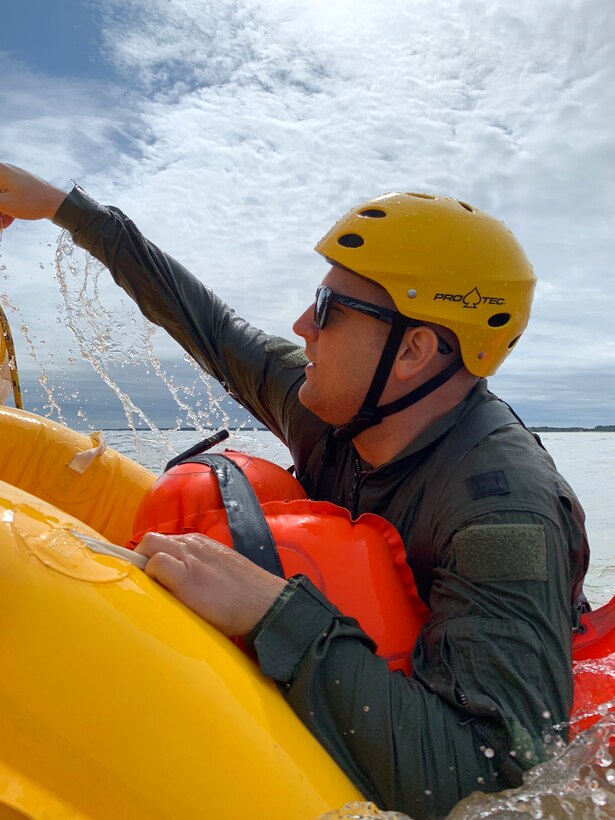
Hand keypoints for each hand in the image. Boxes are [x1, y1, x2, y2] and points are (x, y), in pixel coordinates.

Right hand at [0, 163, 66, 222]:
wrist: (58, 204)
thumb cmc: (32, 202)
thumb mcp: (5, 204)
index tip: (0, 212)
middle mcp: (4, 171)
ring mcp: (13, 179)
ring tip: (1, 227)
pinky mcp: (20, 187)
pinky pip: (7, 198)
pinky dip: (5, 210)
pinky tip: (6, 224)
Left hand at [135, 532, 287, 635]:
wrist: (265, 604)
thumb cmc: (245, 595)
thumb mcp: (221, 569)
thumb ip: (200, 566)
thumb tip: (178, 578)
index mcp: (201, 544)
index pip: (164, 541)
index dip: (151, 557)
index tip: (149, 575)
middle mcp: (193, 545)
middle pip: (151, 539)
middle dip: (141, 558)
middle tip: (145, 582)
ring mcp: (190, 558)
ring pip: (149, 546)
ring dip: (144, 567)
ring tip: (152, 590)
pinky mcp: (187, 576)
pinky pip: (155, 564)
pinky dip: (152, 577)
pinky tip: (160, 595)